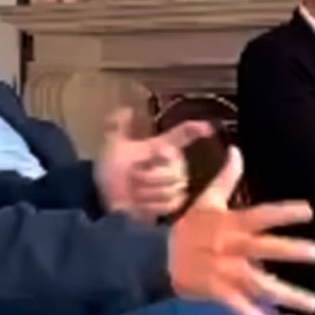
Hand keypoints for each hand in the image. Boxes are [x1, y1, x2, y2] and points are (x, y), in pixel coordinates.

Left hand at [95, 108, 213, 222]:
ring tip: (133, 190)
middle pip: (175, 169)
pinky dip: (151, 205)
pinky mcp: (173, 204)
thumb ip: (117, 126)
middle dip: (149, 175)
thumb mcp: (112, 145)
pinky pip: (171, 203)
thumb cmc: (112, 168)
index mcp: (163, 146)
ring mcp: (175, 184)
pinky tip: (139, 204)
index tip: (207, 129)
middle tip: (132, 176)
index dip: (196, 130)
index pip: (184, 134)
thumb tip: (125, 108)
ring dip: (147, 191)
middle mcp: (173, 163)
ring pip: (172, 187)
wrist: (106, 195)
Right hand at [169, 147, 314, 314]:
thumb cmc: (189, 227)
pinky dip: (254, 313)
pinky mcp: (217, 290)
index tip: (309, 210)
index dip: (284, 212)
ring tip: (313, 303)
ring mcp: (224, 270)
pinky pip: (238, 304)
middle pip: (262, 248)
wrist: (158, 256)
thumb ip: (226, 177)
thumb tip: (237, 150)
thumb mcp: (206, 200)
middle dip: (288, 250)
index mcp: (230, 222)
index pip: (261, 214)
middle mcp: (231, 246)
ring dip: (285, 293)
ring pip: (258, 282)